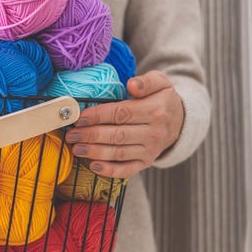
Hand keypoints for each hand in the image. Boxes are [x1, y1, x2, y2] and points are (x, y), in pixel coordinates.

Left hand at [65, 70, 183, 177]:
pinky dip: (109, 170)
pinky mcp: (146, 163)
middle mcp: (153, 133)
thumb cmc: (162, 100)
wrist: (179, 122)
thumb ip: (146, 81)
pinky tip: (93, 166)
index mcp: (155, 111)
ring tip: (76, 148)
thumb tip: (132, 85)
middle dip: (91, 136)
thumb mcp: (161, 82)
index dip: (99, 116)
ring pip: (119, 153)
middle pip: (117, 135)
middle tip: (72, 135)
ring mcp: (150, 150)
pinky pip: (126, 169)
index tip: (80, 117)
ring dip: (95, 152)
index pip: (122, 114)